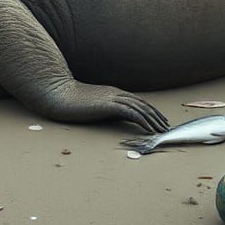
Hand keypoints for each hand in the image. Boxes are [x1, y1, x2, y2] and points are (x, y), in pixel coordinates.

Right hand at [39, 81, 168, 132]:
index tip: (159, 120)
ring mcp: (113, 98)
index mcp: (112, 93)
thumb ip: (102, 108)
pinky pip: (132, 114)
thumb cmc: (70, 101)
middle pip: (143, 104)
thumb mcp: (90, 105)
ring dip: (154, 120)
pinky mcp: (109, 105)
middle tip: (166, 127)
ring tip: (162, 131)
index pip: (137, 101)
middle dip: (156, 116)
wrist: (58, 94)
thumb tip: (111, 117)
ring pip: (141, 109)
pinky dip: (144, 122)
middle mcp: (116, 93)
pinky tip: (150, 130)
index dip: (150, 110)